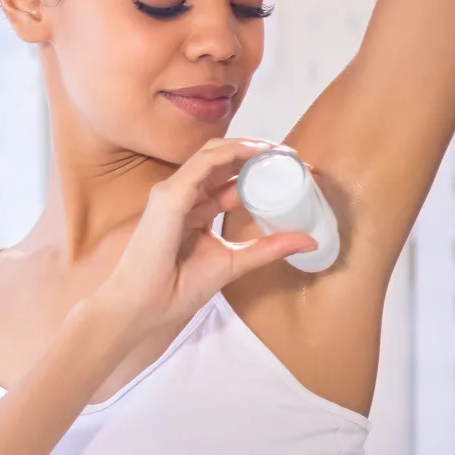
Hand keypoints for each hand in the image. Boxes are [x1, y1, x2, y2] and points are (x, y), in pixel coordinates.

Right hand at [86, 139, 317, 340]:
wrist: (145, 307)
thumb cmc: (177, 289)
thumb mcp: (234, 263)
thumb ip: (268, 249)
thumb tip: (309, 241)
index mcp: (194, 210)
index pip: (227, 179)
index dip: (259, 172)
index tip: (293, 172)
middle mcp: (182, 195)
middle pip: (222, 160)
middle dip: (257, 153)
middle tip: (291, 156)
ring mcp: (173, 192)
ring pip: (213, 153)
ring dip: (248, 147)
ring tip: (279, 151)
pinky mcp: (170, 196)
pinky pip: (204, 163)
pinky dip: (233, 153)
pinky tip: (258, 152)